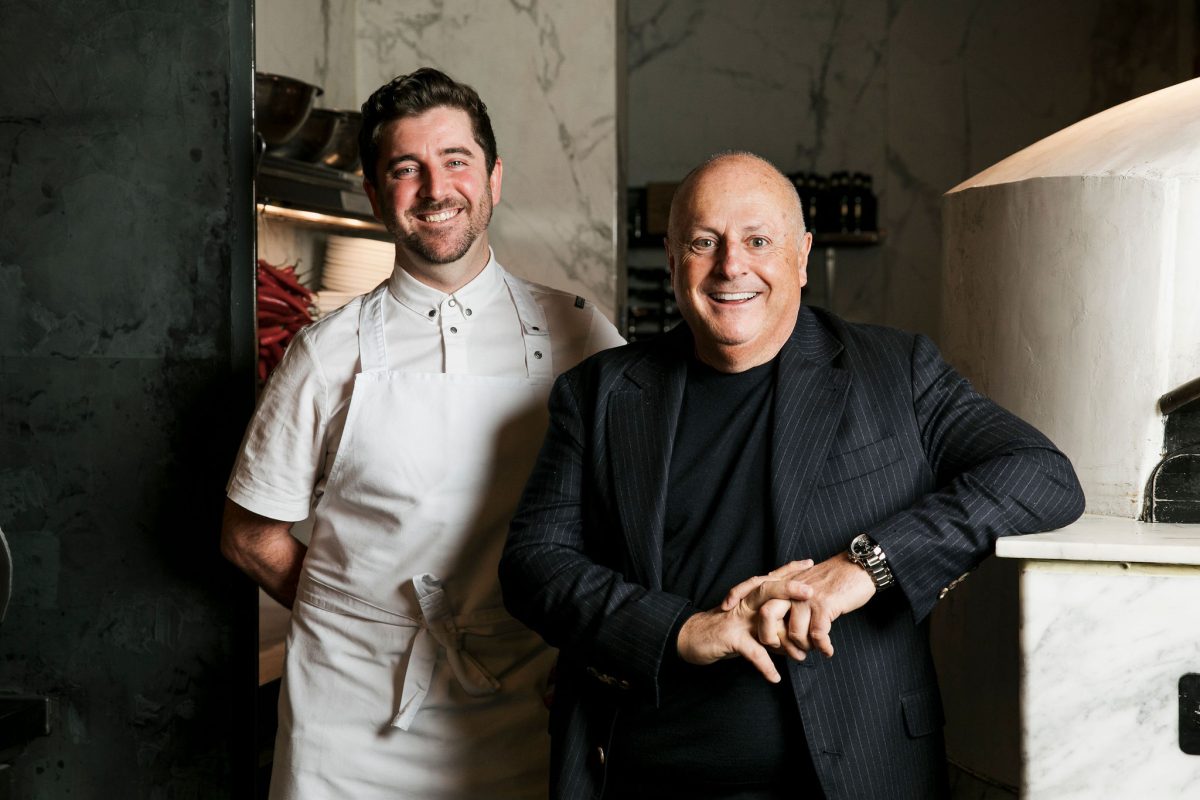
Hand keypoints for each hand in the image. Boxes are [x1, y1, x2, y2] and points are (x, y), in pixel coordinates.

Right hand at [676, 560, 813, 682]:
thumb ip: (769, 622)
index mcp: (749, 597)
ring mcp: (736, 619)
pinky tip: (775, 677)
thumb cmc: (723, 628)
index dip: (789, 569)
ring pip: (760, 614)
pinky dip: (765, 665)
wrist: (690, 637)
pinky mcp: (729, 638)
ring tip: (799, 640)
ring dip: (781, 625)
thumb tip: (796, 633)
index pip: (771, 578)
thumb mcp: (747, 620)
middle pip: (766, 589)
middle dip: (789, 588)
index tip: (809, 562)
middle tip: (810, 591)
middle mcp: (744, 603)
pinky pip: (751, 651)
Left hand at [722, 554, 875, 658]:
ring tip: (812, 651)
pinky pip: (818, 634)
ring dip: (802, 647)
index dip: (736, 593)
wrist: (857, 569)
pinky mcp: (825, 605)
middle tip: (780, 651)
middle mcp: (791, 588)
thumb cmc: (833, 581)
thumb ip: (789, 598)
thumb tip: (780, 620)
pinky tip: (828, 651)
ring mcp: (807, 597)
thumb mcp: (805, 584)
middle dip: (771, 639)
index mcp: (785, 581)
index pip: (753, 585)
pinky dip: (823, 646)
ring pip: (794, 632)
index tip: (724, 608)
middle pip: (767, 615)